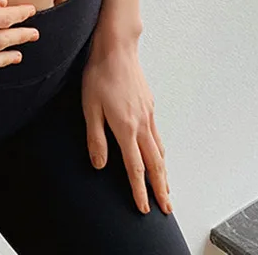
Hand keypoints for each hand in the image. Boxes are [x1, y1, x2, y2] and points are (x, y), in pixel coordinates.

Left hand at [80, 39, 172, 215]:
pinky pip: (158, 136)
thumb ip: (95, 138)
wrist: (117, 48)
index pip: (135, 167)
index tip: (144, 209)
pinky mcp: (149, 105)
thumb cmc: (99, 74)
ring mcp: (148, 114)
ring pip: (160, 151)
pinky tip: (159, 155)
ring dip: (164, 172)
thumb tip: (100, 165)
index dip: (139, 190)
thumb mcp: (90, 107)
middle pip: (155, 164)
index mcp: (126, 128)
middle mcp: (142, 124)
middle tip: (167, 208)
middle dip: (160, 188)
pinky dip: (161, 152)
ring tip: (166, 189)